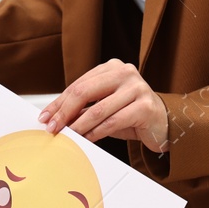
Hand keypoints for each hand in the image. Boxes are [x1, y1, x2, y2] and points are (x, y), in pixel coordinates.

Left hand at [37, 59, 170, 152]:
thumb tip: (54, 118)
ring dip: (78, 126)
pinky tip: (87, 139)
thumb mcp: (104, 107)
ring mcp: (137, 87)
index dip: (59, 102)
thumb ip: (84, 108)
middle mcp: (125, 72)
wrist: (163, 124)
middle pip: (85, 92)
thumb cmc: (130, 115)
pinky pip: (113, 122)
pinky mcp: (145, 106)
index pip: (78, 85)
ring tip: (67, 136)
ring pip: (98, 109)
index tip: (45, 117)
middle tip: (52, 127)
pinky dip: (96, 133)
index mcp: (112, 67)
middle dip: (64, 112)